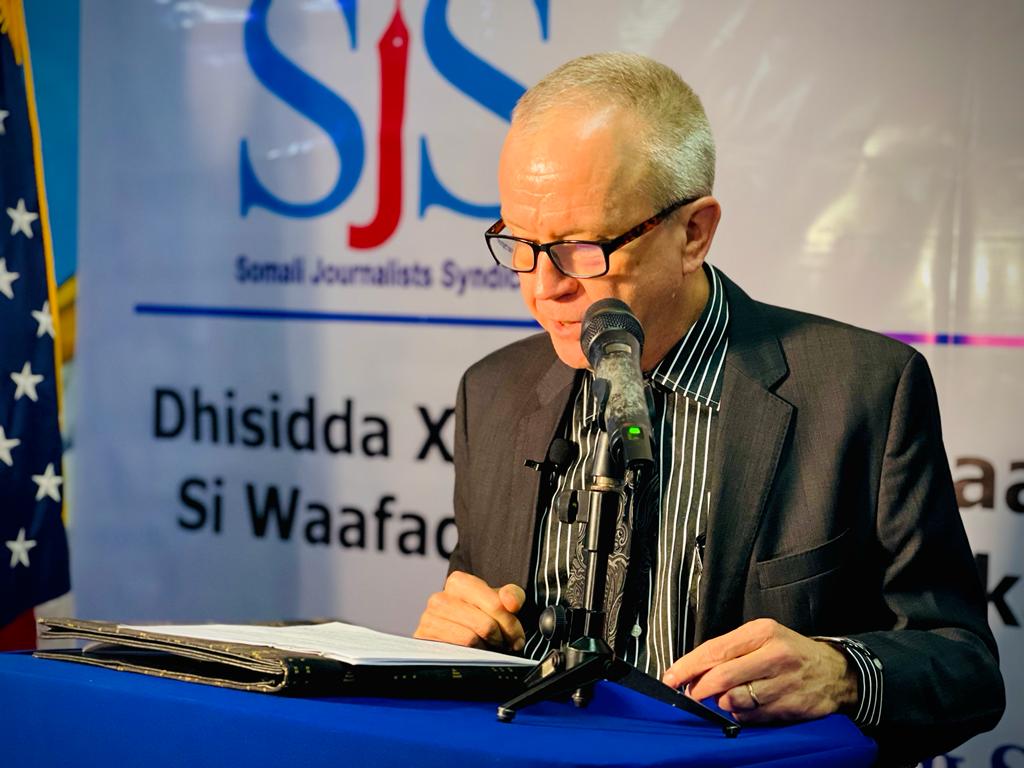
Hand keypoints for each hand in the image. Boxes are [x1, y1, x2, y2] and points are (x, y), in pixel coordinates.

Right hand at [413, 570, 525, 651]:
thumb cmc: (482, 613)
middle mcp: (439, 598)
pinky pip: (455, 652)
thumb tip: (511, 603)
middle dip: (500, 638)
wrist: (458, 630)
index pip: (496, 605)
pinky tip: (475, 653)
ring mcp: (428, 620)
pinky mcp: (424, 641)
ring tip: (490, 646)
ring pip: (471, 640)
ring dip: (486, 648)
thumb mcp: (502, 600)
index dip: (511, 623)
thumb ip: (513, 595)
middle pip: (486, 625)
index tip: (516, 636)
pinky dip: (470, 656)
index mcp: (458, 582)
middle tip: (504, 643)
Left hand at [661, 618, 857, 722]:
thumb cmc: (790, 653)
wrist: (836, 672)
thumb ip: (728, 652)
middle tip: (692, 694)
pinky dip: (742, 715)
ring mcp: (784, 683)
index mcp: (762, 632)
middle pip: (722, 677)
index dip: (687, 667)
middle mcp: (774, 656)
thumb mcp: (761, 638)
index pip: (714, 650)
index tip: (670, 678)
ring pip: (735, 700)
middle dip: (699, 689)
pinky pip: (753, 717)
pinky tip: (748, 706)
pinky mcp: (791, 707)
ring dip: (722, 703)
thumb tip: (693, 673)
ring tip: (727, 697)